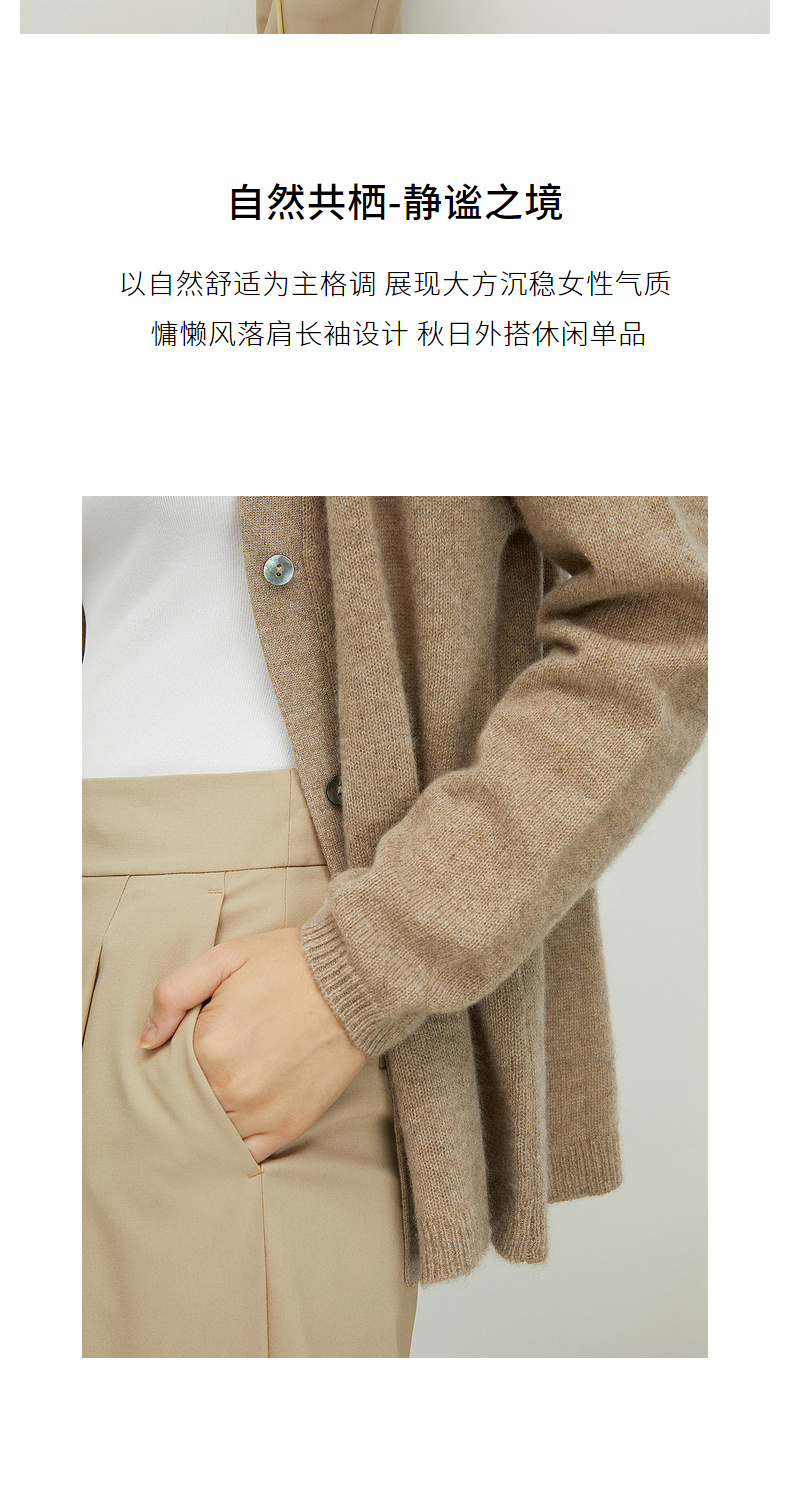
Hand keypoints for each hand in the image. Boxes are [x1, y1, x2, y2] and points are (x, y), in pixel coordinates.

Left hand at [138, 927, 368, 1161]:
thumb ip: (172, 994)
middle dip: (186, 1091)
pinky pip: (245, 1153)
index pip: (166, 1071)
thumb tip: (145, 1042)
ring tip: (220, 1092)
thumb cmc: (287, 965)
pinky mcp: (288, 1127)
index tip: (185, 1048)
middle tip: (202, 1070)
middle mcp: (232, 1088)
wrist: (355, 982)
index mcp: (210, 1047)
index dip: (170, 1060)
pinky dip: (233, 1144)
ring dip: (207, 1119)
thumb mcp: (223, 959)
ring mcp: (261, 1113)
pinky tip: (233, 1123)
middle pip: (185, 1104)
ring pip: (210, 1132)